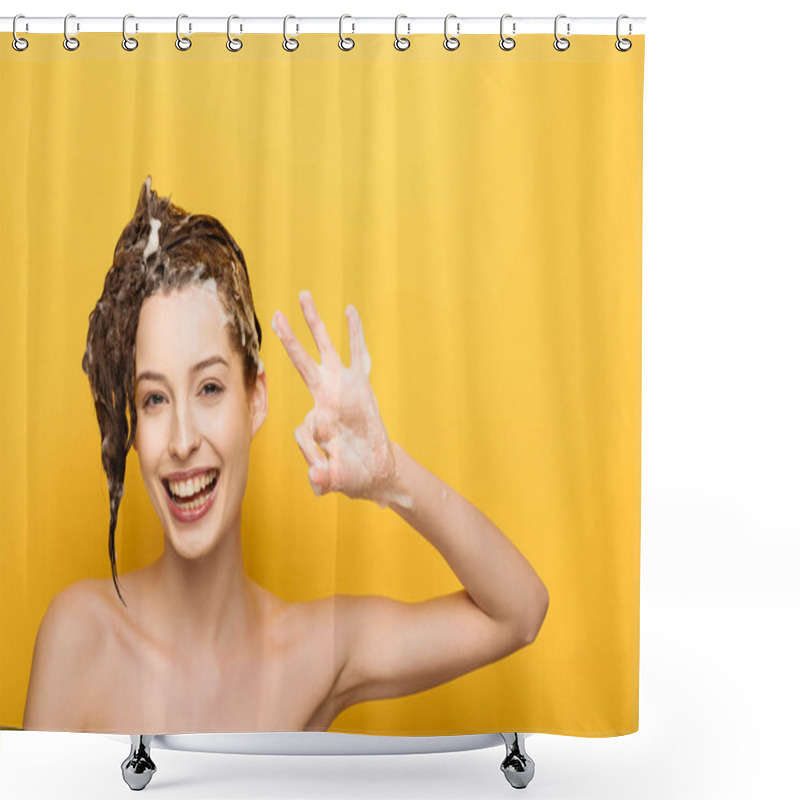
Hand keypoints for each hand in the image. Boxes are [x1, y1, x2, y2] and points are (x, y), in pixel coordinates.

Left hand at [271, 290, 397, 503]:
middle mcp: (325, 397)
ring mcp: (344, 388)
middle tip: (275, 317)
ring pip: (327, 349)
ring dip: (315, 325)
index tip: (323, 468)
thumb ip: (322, 476)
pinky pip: (359, 354)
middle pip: (302, 363)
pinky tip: (349, 311)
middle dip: (288, 340)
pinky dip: (355, 334)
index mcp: (315, 420)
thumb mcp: (333, 479)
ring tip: (304, 297)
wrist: (375, 471)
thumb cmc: (349, 474)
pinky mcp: (363, 385)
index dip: (312, 450)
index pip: (303, 427)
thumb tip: (315, 476)